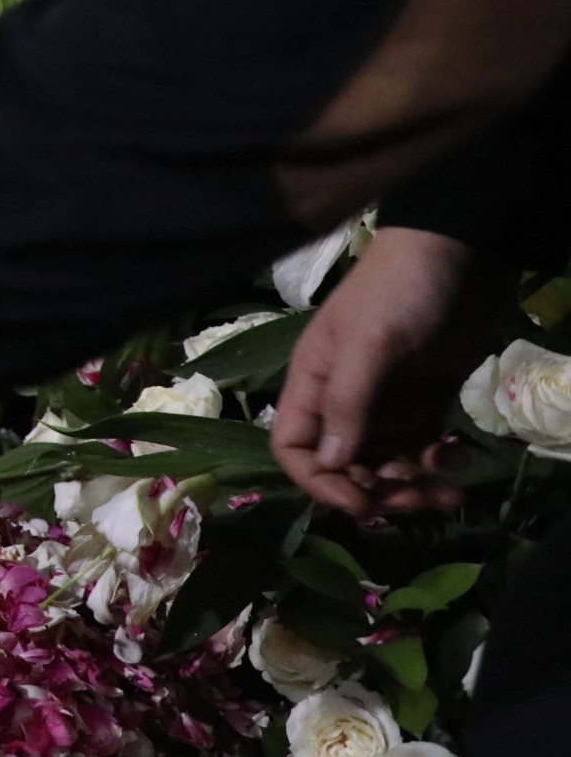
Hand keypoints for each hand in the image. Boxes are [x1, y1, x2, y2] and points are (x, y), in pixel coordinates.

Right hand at [272, 226, 500, 513]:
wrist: (460, 253)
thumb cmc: (400, 292)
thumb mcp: (368, 343)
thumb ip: (347, 402)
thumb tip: (330, 464)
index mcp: (314, 384)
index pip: (295, 448)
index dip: (320, 483)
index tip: (362, 502)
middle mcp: (344, 400)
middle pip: (344, 467)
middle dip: (376, 491)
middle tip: (415, 499)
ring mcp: (387, 403)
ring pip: (386, 464)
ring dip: (412, 486)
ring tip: (448, 491)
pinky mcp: (426, 401)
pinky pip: (423, 449)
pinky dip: (439, 463)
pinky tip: (461, 458)